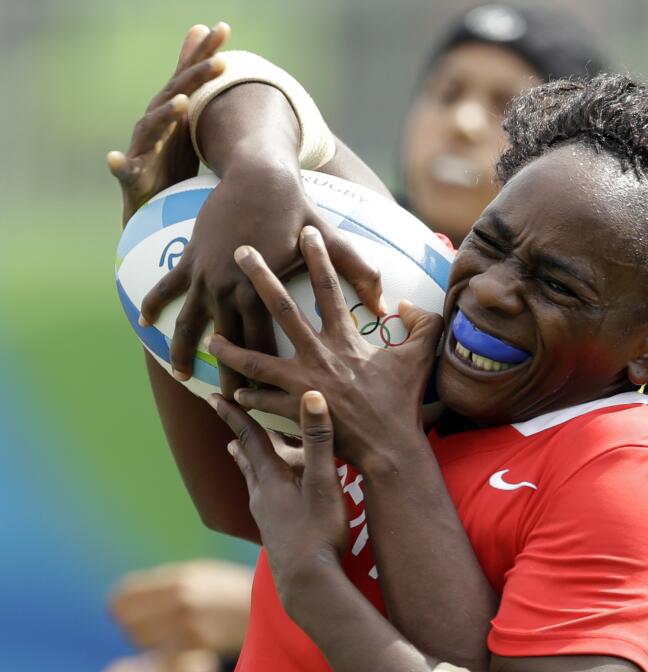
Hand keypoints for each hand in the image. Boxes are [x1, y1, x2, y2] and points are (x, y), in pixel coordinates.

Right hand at [108, 23, 230, 226]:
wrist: (152, 205)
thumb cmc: (172, 158)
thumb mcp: (189, 121)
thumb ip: (195, 84)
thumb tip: (202, 36)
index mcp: (171, 112)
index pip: (189, 77)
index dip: (205, 53)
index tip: (224, 29)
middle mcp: (155, 123)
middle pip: (175, 95)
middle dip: (196, 77)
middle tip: (220, 63)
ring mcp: (142, 148)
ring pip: (152, 128)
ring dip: (165, 114)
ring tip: (180, 103)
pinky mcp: (132, 175)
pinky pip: (123, 169)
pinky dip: (118, 163)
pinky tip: (115, 158)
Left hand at [108, 559, 252, 654]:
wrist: (281, 616)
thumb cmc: (240, 598)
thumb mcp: (206, 578)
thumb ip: (167, 587)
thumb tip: (119, 603)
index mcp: (181, 578)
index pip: (122, 598)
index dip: (124, 610)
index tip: (136, 617)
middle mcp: (182, 598)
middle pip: (129, 624)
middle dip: (140, 632)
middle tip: (162, 634)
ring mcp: (192, 624)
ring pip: (146, 645)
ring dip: (156, 648)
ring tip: (180, 644)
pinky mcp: (202, 649)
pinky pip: (166, 661)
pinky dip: (172, 663)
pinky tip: (191, 657)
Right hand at [133, 81, 386, 395]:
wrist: (258, 172)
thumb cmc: (299, 207)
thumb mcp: (331, 239)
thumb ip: (357, 273)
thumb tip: (383, 304)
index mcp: (262, 292)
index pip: (265, 344)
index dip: (265, 374)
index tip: (270, 399)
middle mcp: (228, 288)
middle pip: (228, 341)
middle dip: (227, 374)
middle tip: (228, 404)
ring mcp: (204, 275)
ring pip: (190, 322)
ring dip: (184, 349)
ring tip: (182, 375)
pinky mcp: (189, 258)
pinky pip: (166, 287)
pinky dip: (153, 304)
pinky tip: (144, 324)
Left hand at [209, 227, 443, 469]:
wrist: (390, 448)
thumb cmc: (402, 403)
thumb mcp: (420, 358)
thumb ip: (422, 325)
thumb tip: (406, 305)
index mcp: (346, 340)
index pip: (330, 289)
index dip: (320, 259)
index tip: (306, 232)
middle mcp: (319, 356)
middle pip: (283, 310)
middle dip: (261, 278)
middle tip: (241, 252)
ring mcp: (304, 384)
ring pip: (258, 360)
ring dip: (233, 347)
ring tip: (211, 337)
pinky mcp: (297, 412)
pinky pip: (265, 402)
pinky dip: (250, 397)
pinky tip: (233, 392)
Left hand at [210, 390, 347, 613]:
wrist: (309, 584)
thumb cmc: (319, 533)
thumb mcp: (323, 482)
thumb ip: (319, 439)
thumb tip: (311, 394)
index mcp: (272, 480)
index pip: (250, 438)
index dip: (234, 414)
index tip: (214, 396)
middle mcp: (262, 497)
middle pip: (247, 459)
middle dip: (238, 435)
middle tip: (226, 419)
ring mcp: (267, 518)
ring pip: (252, 481)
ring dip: (246, 461)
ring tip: (237, 451)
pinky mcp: (275, 534)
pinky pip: (264, 499)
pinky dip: (262, 484)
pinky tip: (268, 495)